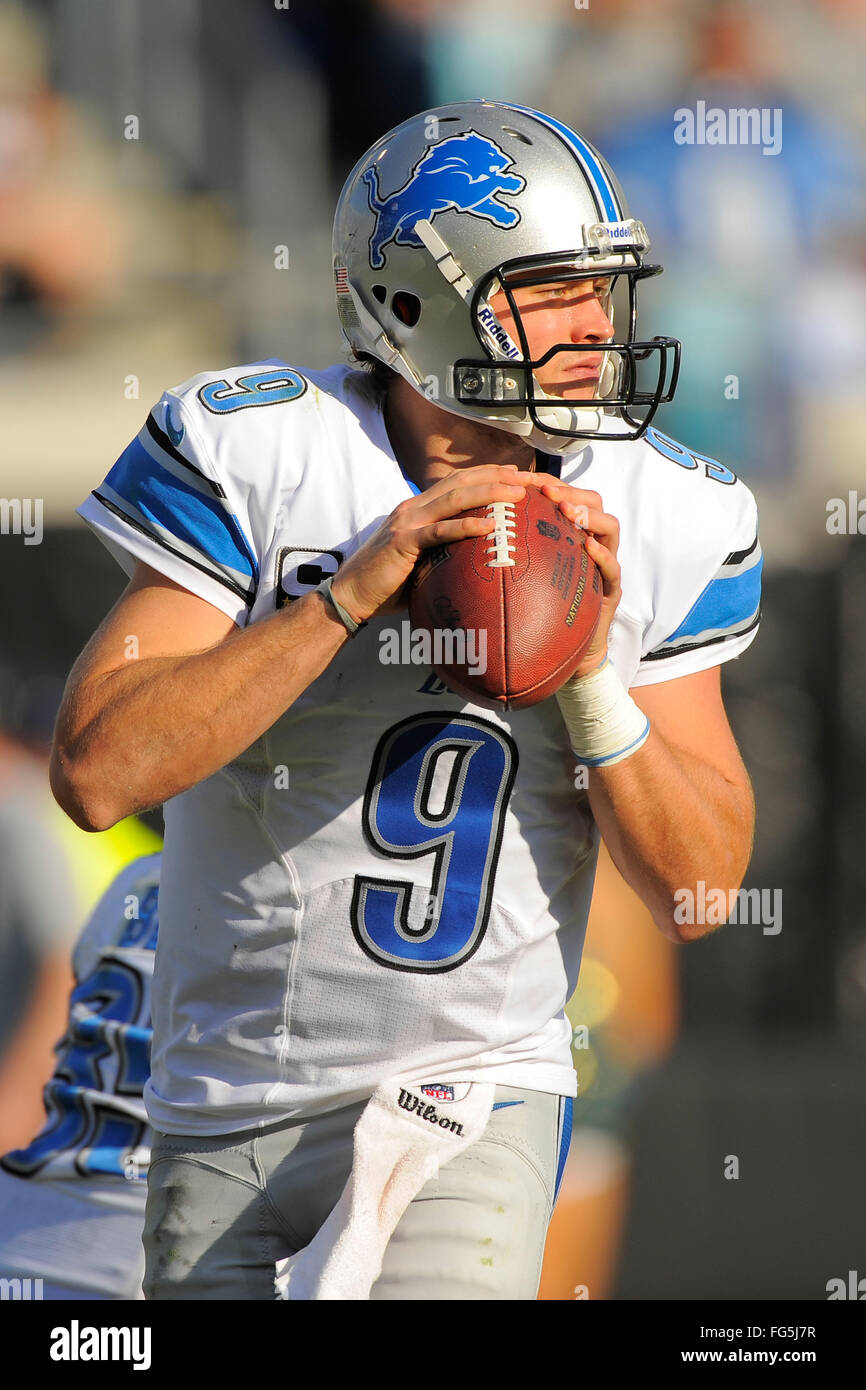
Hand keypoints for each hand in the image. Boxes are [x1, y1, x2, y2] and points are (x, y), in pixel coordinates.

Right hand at [330, 465, 527, 623]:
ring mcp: (407, 522)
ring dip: (488, 492)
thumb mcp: (418, 563)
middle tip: (526, 477)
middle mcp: (412, 508)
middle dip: (495, 475)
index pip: (455, 482)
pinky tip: (489, 525)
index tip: (515, 475)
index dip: (486, 474)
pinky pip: (439, 531)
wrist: (350, 595)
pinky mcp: (403, 542)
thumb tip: (472, 569)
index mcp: (417, 509)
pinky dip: (465, 525)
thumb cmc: (385, 585)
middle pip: (460, 482)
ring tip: (516, 493)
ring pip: (454, 498)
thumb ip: (442, 556)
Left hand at [520, 475, 620, 679]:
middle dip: (571, 492)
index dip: (547, 483)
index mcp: (568, 534)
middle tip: (549, 492)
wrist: (565, 650)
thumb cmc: (539, 609)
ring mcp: (604, 565)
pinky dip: (602, 555)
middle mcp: (591, 543)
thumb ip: (505, 552)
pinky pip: (614, 568)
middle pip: (593, 503)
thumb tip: (463, 533)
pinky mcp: (611, 590)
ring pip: (611, 527)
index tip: (523, 478)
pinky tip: (587, 548)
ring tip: (568, 512)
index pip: (565, 496)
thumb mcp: (520, 575)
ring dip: (590, 516)